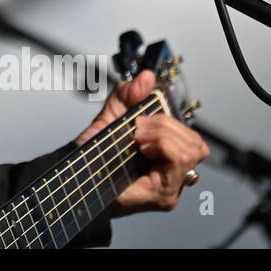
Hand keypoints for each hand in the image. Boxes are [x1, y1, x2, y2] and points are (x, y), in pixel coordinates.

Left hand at [72, 69, 210, 218]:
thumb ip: (127, 95)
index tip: (141, 119)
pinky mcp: (165, 194)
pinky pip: (180, 159)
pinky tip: (142, 148)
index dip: (169, 120)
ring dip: (163, 135)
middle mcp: (174, 174)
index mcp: (167, 157)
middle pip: (195, 142)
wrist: (75, 178)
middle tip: (137, 130)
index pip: (191, 137)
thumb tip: (147, 76)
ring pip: (192, 149)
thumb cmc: (93, 155)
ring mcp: (172, 186)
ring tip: (139, 140)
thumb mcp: (110, 117)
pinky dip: (162, 145)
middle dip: (166, 125)